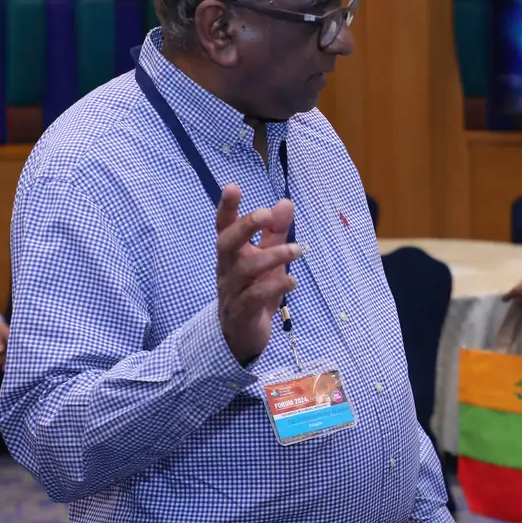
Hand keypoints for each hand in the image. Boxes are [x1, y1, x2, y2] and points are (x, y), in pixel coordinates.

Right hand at [215, 184, 303, 364]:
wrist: (241, 336)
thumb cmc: (254, 289)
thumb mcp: (267, 258)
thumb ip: (275, 232)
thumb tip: (285, 202)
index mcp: (231, 253)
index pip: (223, 226)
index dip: (225, 207)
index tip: (232, 187)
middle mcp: (227, 269)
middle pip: (226, 242)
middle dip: (245, 225)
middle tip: (266, 214)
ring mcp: (232, 291)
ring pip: (245, 269)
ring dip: (272, 255)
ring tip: (298, 250)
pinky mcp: (242, 312)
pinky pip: (255, 296)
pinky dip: (275, 286)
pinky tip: (292, 281)